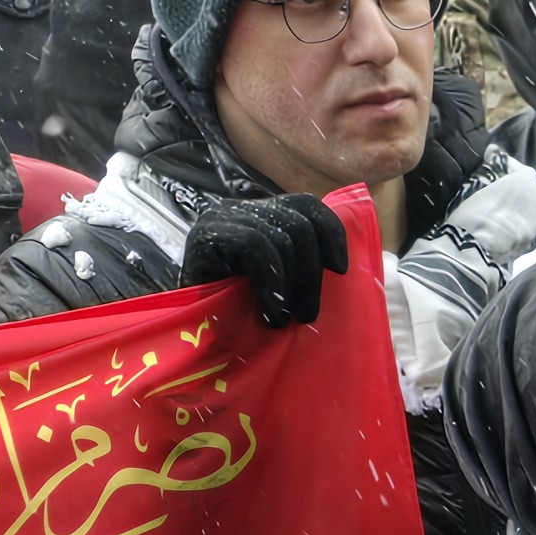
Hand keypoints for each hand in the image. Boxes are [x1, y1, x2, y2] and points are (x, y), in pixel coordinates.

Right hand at [182, 191, 344, 328]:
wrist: (191, 330)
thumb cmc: (241, 311)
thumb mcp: (283, 283)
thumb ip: (304, 265)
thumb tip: (345, 265)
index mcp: (263, 215)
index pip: (305, 204)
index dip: (331, 232)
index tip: (340, 269)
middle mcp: (241, 209)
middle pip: (299, 224)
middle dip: (312, 274)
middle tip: (307, 314)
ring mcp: (221, 219)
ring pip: (282, 238)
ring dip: (293, 285)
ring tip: (287, 318)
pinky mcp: (206, 236)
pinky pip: (256, 247)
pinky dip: (271, 284)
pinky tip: (272, 313)